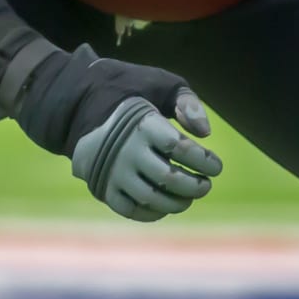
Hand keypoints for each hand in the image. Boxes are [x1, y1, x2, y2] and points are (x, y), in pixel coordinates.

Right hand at [71, 95, 222, 220]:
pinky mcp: (103, 188)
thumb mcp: (161, 86)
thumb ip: (187, 102)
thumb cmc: (133, 96)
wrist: (82, 108)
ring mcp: (113, 171)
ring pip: (151, 198)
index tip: (216, 166)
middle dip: (195, 186)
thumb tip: (205, 132)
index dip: (203, 160)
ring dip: (177, 203)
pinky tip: (166, 205)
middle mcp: (126, 150)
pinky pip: (131, 210)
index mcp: (142, 123)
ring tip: (190, 197)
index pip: (179, 148)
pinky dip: (153, 213)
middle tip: (206, 185)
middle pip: (168, 178)